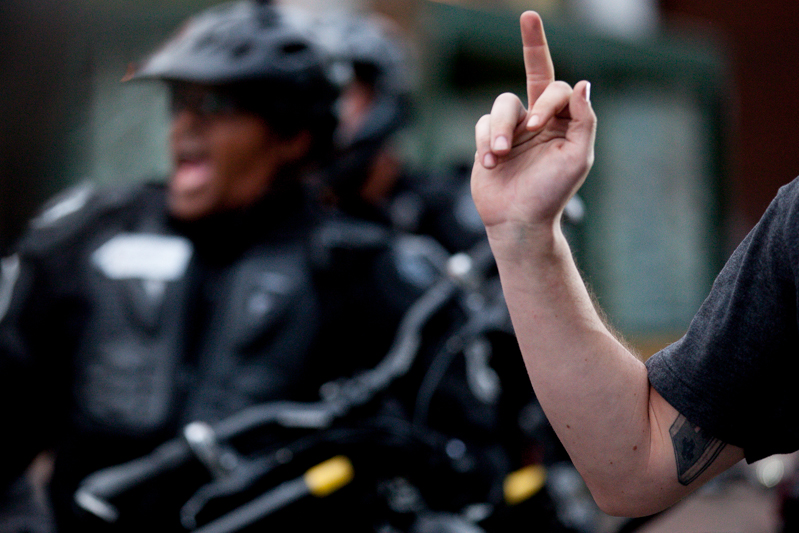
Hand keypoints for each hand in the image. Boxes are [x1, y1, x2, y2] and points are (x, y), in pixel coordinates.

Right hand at [471, 11, 595, 242]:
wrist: (518, 221)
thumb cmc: (551, 193)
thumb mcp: (577, 157)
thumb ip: (584, 120)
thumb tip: (583, 84)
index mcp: (564, 122)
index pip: (558, 89)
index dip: (546, 101)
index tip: (537, 126)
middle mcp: (539, 120)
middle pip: (535, 71)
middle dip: (533, 43)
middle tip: (530, 23)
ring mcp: (513, 130)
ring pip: (503, 104)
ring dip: (500, 128)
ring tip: (499, 154)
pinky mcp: (488, 142)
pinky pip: (483, 124)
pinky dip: (485, 142)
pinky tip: (490, 165)